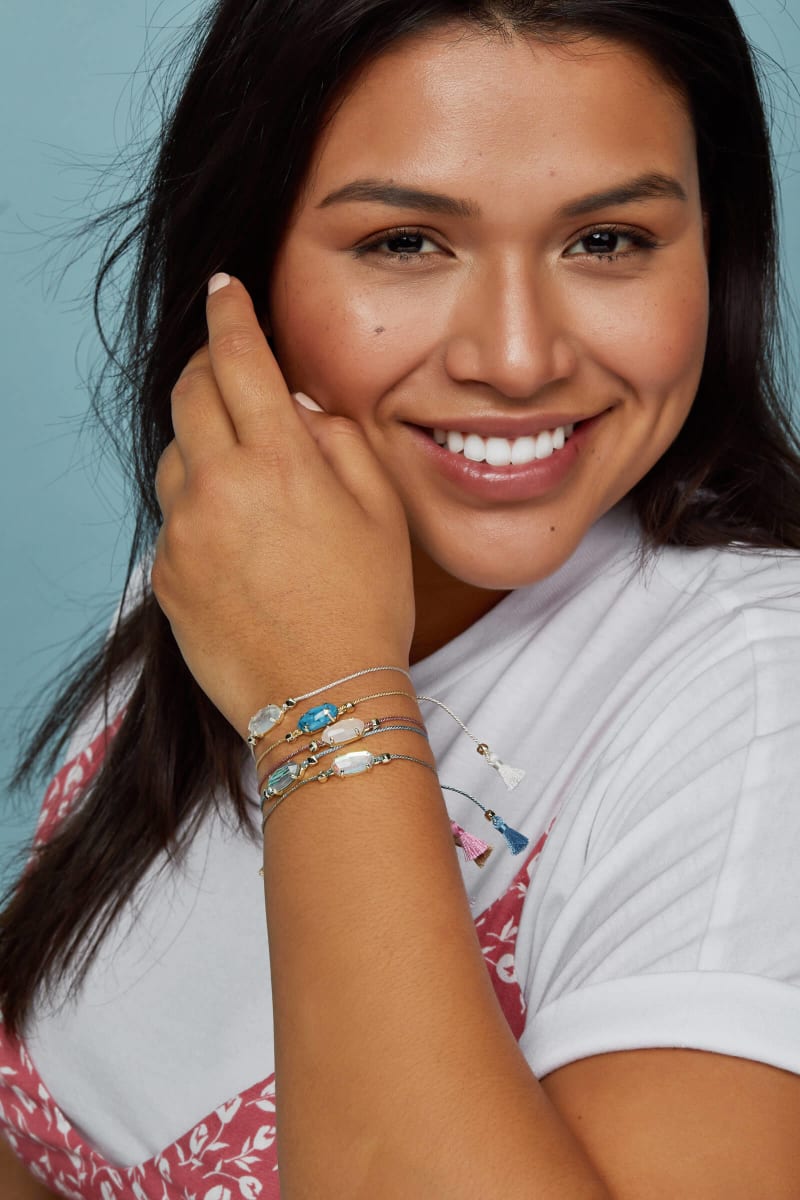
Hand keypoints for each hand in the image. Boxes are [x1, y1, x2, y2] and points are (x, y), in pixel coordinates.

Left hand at [152, 275, 414, 736]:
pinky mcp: (165, 574)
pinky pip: (172, 516)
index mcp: (278, 463)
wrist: (323, 698)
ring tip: (245, 472)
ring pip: (174, 454)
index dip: (230, 315)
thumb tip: (296, 406)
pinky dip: (197, 505)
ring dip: (201, 441)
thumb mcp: (380, 512)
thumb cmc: (365, 606)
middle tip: (231, 370)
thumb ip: (338, 440)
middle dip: (208, 368)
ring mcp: (183, 533)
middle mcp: (218, 488)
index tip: (224, 290)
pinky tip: (236, 538)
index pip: (240, 360)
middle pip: (190, 394)